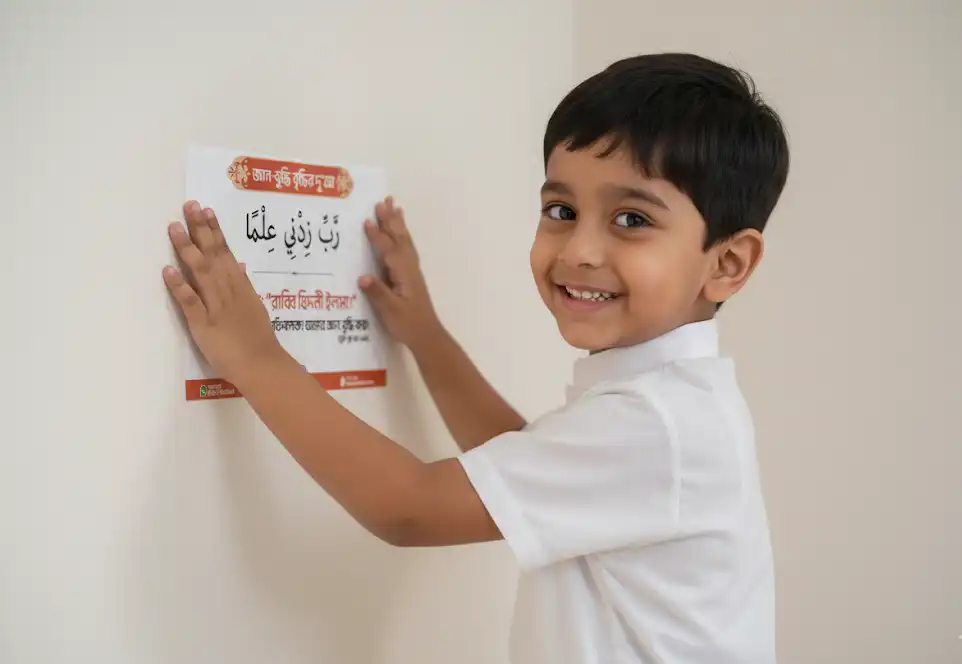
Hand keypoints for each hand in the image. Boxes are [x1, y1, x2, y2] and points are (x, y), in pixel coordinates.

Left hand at [163, 201, 284, 381]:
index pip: (226, 253)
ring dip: (187, 249)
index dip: (215, 230)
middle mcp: (228, 291)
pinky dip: (180, 286)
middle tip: (189, 206)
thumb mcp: (255, 306)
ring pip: (202, 273)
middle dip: (200, 229)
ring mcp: (216, 307)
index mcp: (240, 287)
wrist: (262, 366)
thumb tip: (238, 264)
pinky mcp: (204, 325)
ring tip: (174, 228)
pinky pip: (191, 303)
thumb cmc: (257, 340)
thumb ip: (244, 285)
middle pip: (213, 255)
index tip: (206, 209)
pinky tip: (167, 271)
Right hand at [359, 197, 441, 349]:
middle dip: (391, 220)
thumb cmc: (408, 324)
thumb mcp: (391, 311)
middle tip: (384, 201)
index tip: (367, 220)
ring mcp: (412, 271)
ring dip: (398, 223)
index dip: (378, 236)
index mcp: (404, 274)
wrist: (427, 336)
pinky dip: (401, 236)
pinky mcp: (411, 276)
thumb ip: (378, 293)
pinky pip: (406, 249)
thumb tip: (362, 277)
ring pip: (405, 241)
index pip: (389, 250)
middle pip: (400, 239)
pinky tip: (399, 234)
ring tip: (394, 206)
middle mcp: (409, 268)